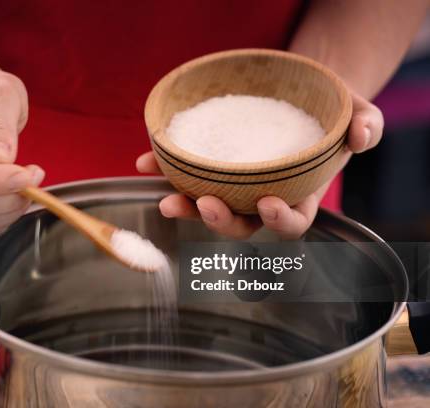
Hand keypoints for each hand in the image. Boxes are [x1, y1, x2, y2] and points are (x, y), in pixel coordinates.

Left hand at [136, 92, 382, 238]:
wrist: (300, 92)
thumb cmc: (332, 110)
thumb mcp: (359, 111)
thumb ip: (366, 124)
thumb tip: (361, 135)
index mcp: (299, 194)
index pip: (291, 223)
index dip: (279, 221)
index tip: (267, 204)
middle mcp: (263, 197)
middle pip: (241, 224)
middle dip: (221, 221)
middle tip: (204, 205)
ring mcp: (234, 184)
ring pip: (208, 207)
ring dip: (185, 206)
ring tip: (165, 197)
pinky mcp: (212, 166)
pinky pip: (187, 175)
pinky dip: (165, 171)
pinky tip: (145, 163)